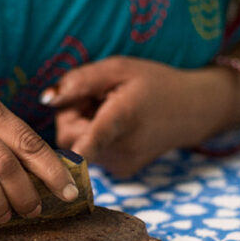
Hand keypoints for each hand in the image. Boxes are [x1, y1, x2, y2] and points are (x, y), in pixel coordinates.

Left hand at [43, 57, 233, 177]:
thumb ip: (79, 81)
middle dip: (71, 115)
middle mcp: (122, 148)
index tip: (68, 163)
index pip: (96, 138)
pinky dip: (92, 139)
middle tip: (94, 97)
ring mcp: (122, 165)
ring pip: (76, 146)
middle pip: (69, 136)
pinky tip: (115, 125)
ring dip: (82, 126)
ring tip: (109, 110)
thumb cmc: (153, 83)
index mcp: (123, 117)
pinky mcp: (120, 172)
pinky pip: (89, 155)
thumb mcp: (118, 68)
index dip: (80, 148)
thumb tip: (46, 99)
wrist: (193, 110)